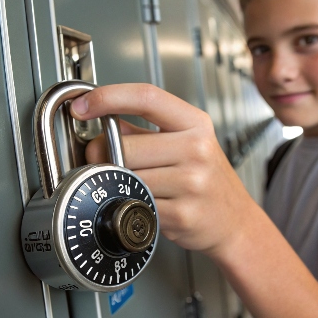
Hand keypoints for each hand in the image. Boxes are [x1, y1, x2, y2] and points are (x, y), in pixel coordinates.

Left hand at [70, 83, 256, 255]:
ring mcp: (191, 182)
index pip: (146, 97)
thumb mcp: (187, 142)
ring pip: (127, 176)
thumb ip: (144, 130)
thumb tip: (100, 117)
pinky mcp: (181, 213)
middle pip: (126, 144)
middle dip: (105, 154)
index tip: (82, 105)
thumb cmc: (209, 179)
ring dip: (119, 183)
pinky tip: (150, 203)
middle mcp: (197, 149)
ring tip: (136, 185)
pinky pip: (136, 203)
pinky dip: (133, 204)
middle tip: (106, 161)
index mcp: (196, 124)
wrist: (235, 220)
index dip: (108, 97)